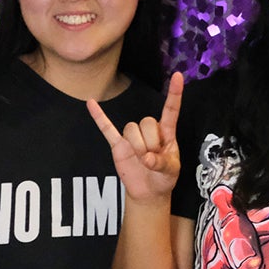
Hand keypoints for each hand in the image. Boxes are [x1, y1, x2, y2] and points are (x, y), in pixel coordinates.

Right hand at [88, 72, 182, 203]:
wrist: (149, 192)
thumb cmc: (164, 178)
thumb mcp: (171, 172)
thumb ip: (161, 163)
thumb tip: (147, 158)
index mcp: (167, 132)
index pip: (171, 109)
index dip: (174, 94)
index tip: (178, 76)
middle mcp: (149, 131)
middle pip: (147, 122)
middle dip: (150, 142)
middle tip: (153, 159)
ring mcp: (132, 137)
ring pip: (131, 128)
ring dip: (137, 146)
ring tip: (142, 160)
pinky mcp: (118, 145)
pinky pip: (107, 128)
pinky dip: (99, 116)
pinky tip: (91, 103)